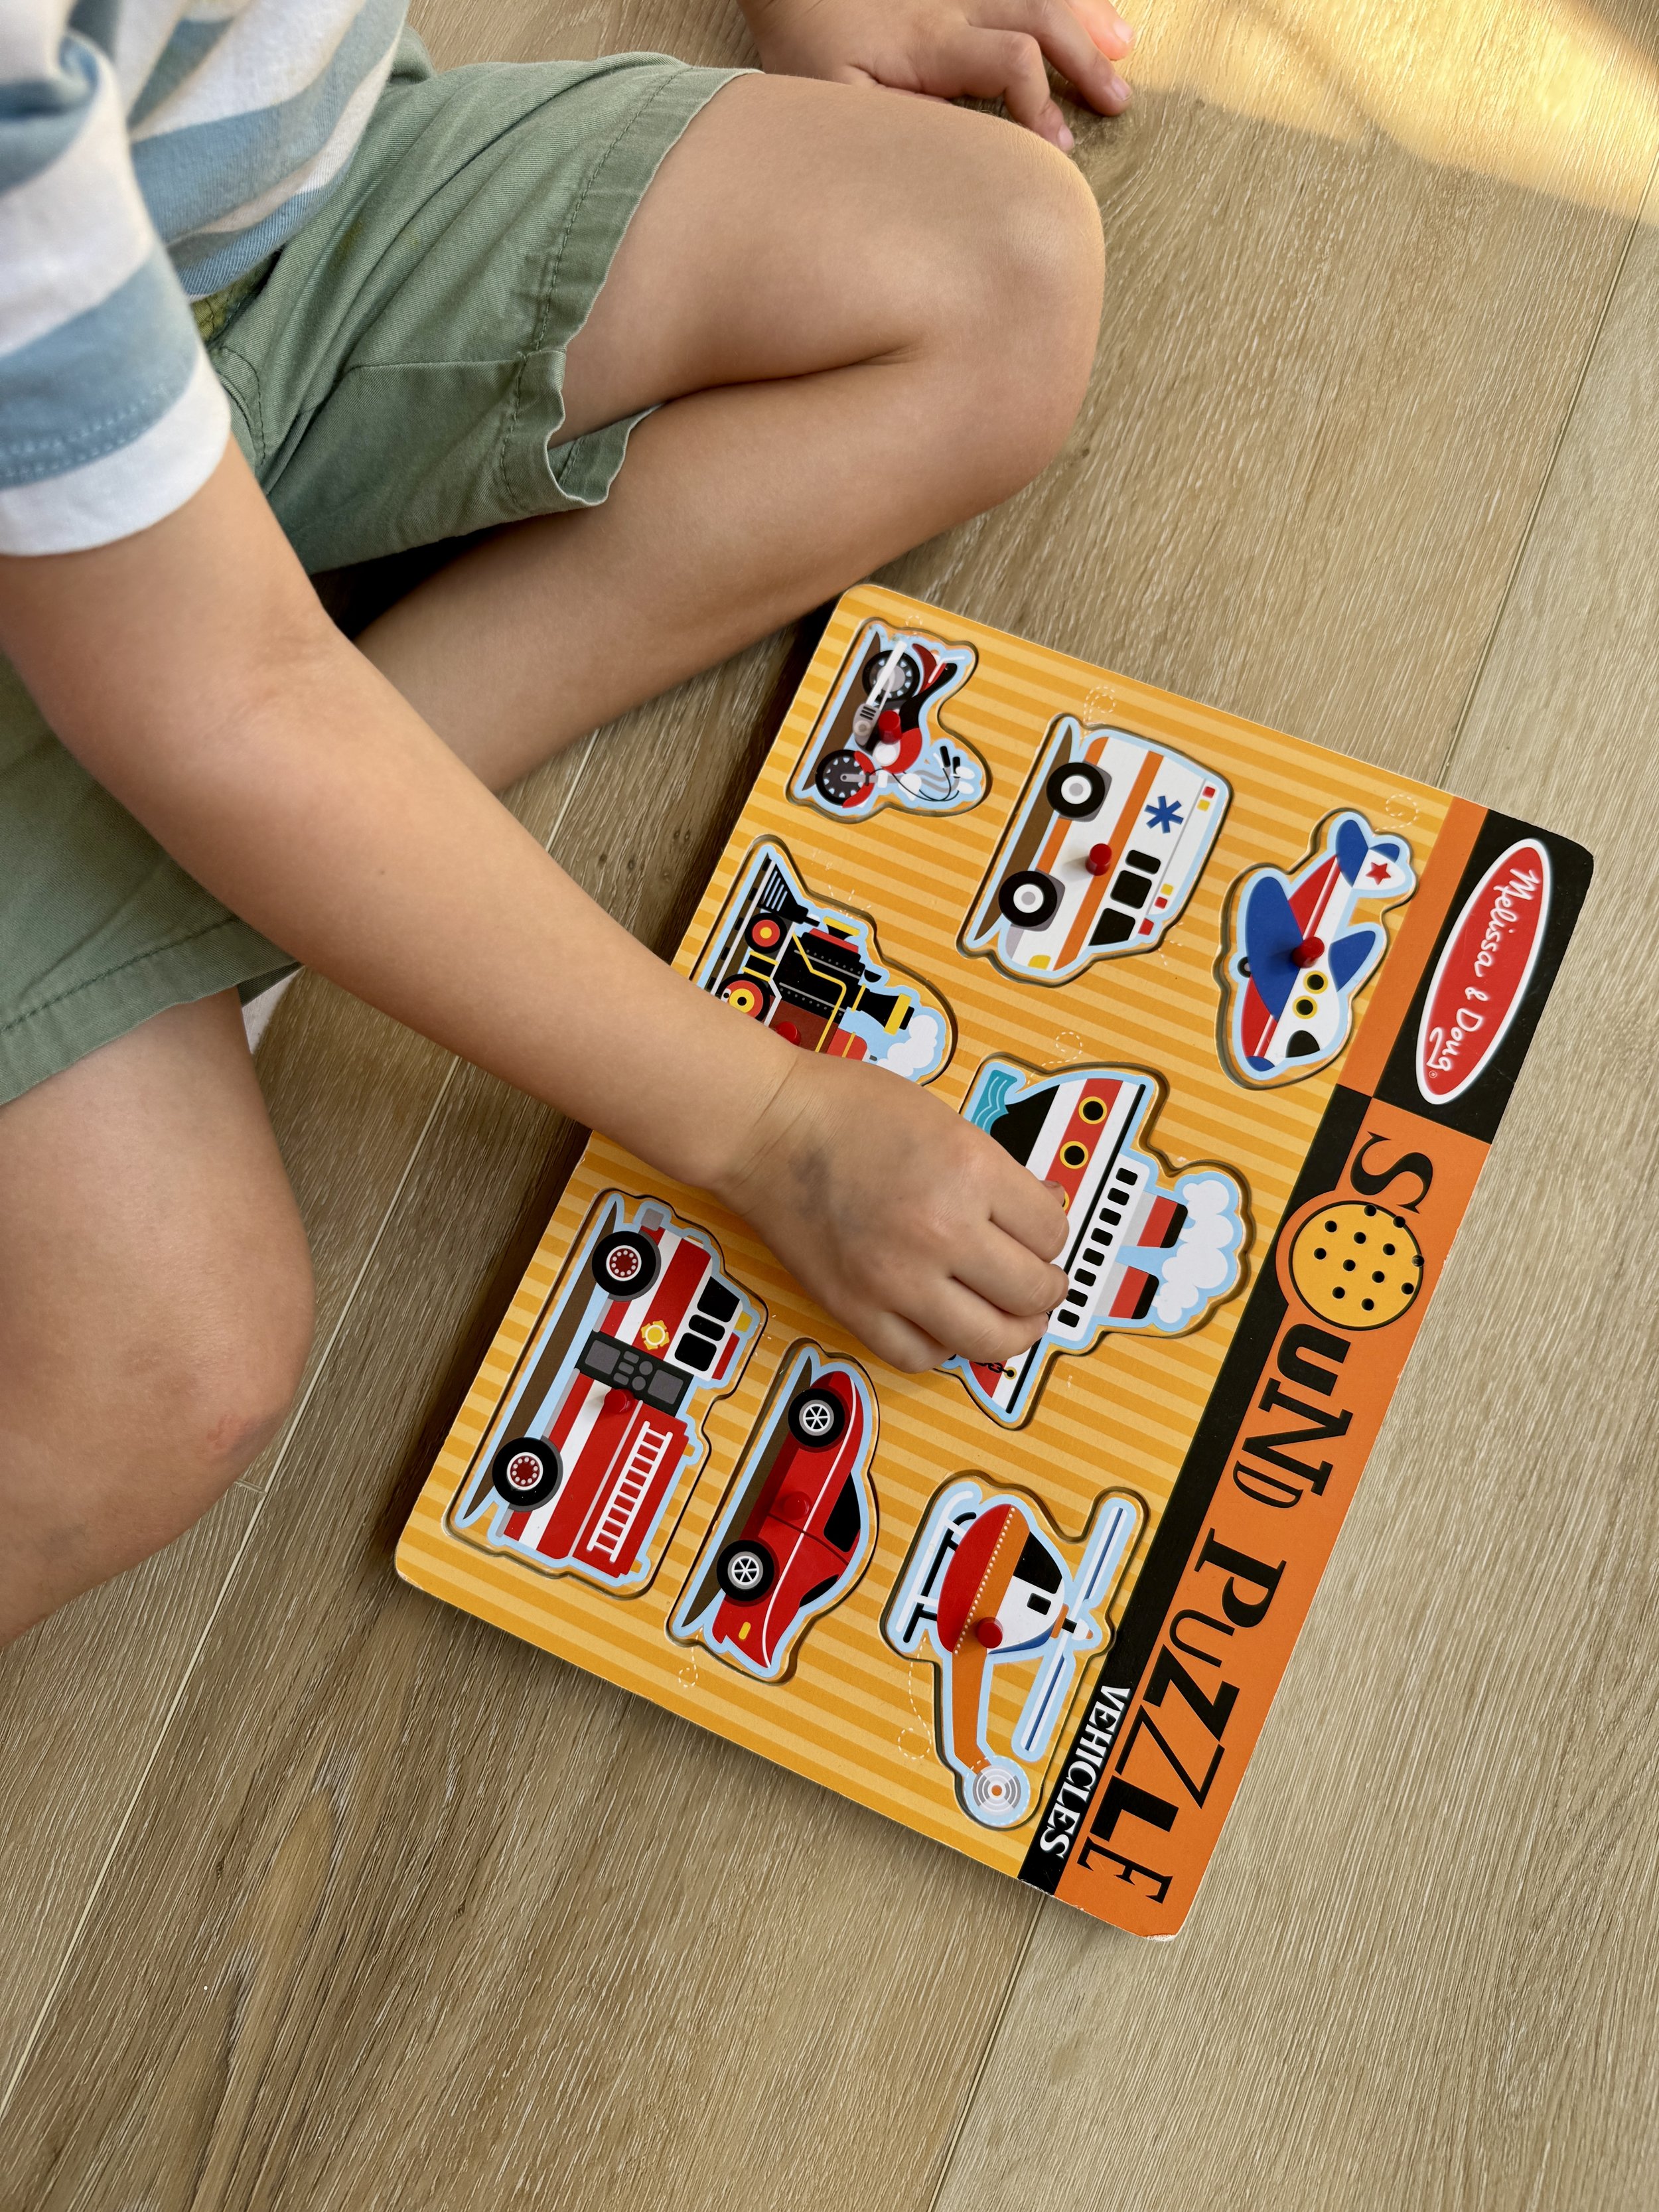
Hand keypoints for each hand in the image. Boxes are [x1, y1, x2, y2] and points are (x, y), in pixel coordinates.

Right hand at [713, 1046, 1070, 1371]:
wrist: (764, 1126)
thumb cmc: (846, 1110)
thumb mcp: (945, 1120)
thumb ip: (999, 1171)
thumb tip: (1046, 1210)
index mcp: (970, 1172)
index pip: (1051, 1231)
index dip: (1053, 1233)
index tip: (1040, 1233)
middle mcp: (939, 1232)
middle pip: (1032, 1293)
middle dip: (1045, 1288)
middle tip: (1040, 1282)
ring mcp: (895, 1278)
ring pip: (988, 1340)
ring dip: (1011, 1331)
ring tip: (1008, 1317)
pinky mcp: (855, 1308)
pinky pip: (921, 1356)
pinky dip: (942, 1346)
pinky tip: (944, 1322)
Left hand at [741, 0, 1133, 150]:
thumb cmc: (807, 47)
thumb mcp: (833, 101)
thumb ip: (892, 126)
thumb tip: (951, 158)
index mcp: (927, 41)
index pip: (1010, 61)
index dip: (1040, 105)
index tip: (1058, 150)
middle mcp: (954, 1)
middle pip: (1040, 16)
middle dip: (1085, 61)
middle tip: (1117, 103)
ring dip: (1087, 18)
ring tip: (1123, 52)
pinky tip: (1093, 11)